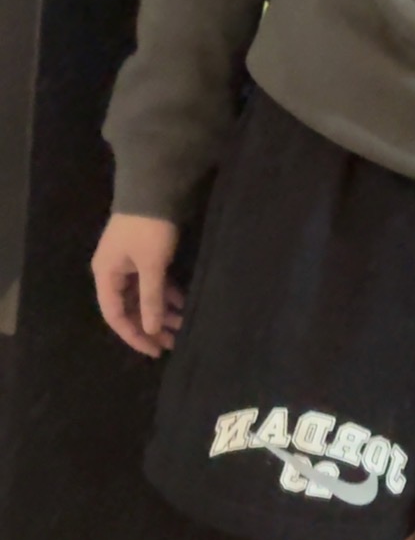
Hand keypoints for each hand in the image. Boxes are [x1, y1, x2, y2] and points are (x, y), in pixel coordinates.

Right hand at [92, 212, 184, 358]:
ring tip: (182, 326)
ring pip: (143, 296)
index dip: (134, 335)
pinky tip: (183, 305)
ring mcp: (129, 263)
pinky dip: (166, 295)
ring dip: (161, 311)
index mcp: (106, 275)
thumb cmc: (149, 229)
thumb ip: (151, 299)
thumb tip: (150, 329)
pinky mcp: (144, 256)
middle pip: (130, 308)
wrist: (155, 188)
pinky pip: (152, 283)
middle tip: (172, 342)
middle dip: (150, 326)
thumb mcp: (152, 266)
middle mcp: (113, 272)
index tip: (154, 351)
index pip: (115, 316)